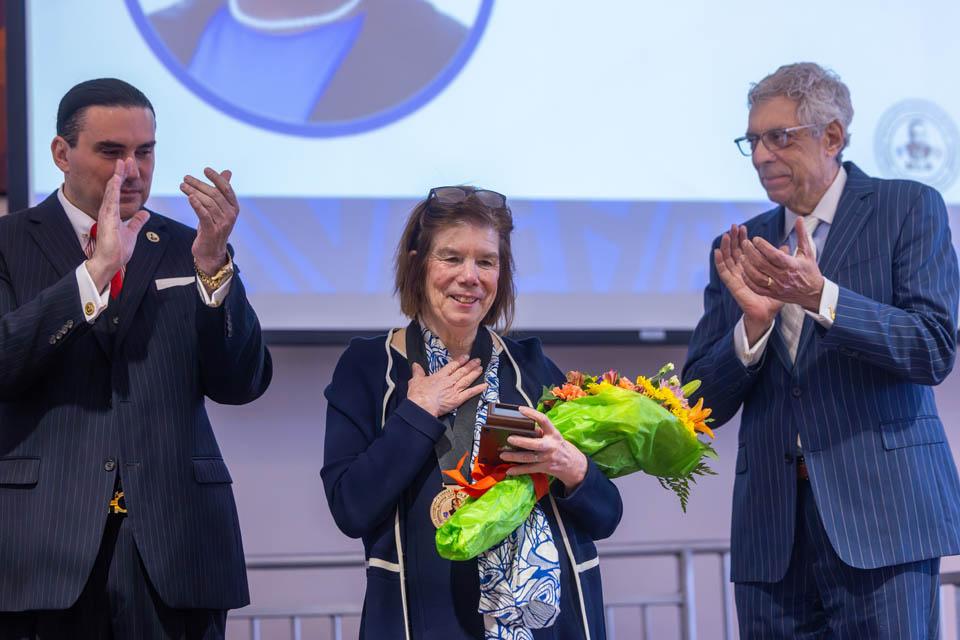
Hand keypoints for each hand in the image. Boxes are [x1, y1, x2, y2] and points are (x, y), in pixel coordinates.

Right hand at [85, 158, 150, 290]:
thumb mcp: (131, 232)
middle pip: (115, 187)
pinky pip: (111, 198)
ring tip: (122, 161)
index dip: (124, 179)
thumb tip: (145, 213)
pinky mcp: (107, 217)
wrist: (110, 262)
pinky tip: (117, 176)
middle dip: (121, 172)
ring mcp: (107, 212)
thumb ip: (137, 221)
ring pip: (112, 189)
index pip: (119, 192)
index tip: (129, 167)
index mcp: (114, 213)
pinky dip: (114, 186)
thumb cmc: (118, 250)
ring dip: (118, 175)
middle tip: (126, 158)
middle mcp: (109, 210)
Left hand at [181, 167, 238, 274]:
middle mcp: (230, 215)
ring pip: (208, 203)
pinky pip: (204, 215)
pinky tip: (189, 197)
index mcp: (234, 207)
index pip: (226, 188)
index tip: (205, 169)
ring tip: (182, 186)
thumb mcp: (220, 208)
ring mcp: (222, 223)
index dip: (216, 178)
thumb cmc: (214, 227)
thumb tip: (227, 172)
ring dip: (193, 192)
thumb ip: (222, 190)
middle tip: (185, 178)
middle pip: (214, 194)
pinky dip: (197, 205)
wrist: (211, 252)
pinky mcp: (212, 231)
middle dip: (199, 184)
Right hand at [407, 355, 486, 417]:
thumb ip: (418, 372)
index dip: (460, 361)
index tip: (465, 357)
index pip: (452, 366)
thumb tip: (416, 365)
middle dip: (470, 365)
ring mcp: (455, 390)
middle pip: (462, 371)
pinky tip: (485, 385)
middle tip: (477, 360)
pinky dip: (478, 389)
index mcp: (440, 376)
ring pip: (467, 380)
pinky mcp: (458, 399)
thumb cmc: (418, 395)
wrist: (422, 406)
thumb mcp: (415, 381)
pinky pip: (470, 393)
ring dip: (475, 373)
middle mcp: (449, 381)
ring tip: (481, 368)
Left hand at [503, 406, 587, 491]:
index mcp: (553, 434)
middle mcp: (550, 446)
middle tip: (509, 439)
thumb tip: (524, 426)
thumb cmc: (560, 447)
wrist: (574, 465)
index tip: (520, 409)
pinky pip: (529, 469)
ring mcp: (547, 458)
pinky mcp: (544, 468)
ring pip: (528, 458)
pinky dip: (518, 470)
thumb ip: (541, 431)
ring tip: (503, 454)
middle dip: (521, 442)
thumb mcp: (554, 436)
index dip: (532, 414)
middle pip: (535, 444)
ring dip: (514, 457)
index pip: (544, 420)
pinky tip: (509, 470)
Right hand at [714, 225, 782, 342]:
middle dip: (733, 239)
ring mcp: (735, 277)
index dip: (742, 238)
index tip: (743, 228)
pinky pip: (723, 272)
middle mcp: (741, 270)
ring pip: (727, 259)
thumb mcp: (780, 275)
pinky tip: (717, 251)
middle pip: (734, 251)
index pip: (744, 249)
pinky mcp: (732, 284)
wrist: (767, 312)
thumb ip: (782, 260)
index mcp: (751, 267)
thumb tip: (785, 247)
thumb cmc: (773, 296)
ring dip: (725, 247)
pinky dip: (719, 261)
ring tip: (725, 235)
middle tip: (734, 226)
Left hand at [741, 217, 824, 311]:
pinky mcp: (773, 294)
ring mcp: (777, 287)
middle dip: (751, 252)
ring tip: (742, 256)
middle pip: (762, 264)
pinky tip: (743, 271)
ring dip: (747, 266)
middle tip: (745, 243)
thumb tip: (800, 218)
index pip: (774, 255)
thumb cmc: (809, 271)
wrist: (813, 294)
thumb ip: (802, 235)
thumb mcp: (808, 252)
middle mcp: (783, 277)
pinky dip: (748, 280)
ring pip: (757, 277)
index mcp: (792, 265)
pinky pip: (757, 288)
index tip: (755, 238)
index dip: (763, 246)